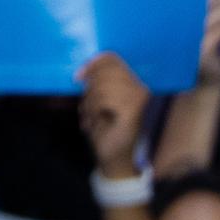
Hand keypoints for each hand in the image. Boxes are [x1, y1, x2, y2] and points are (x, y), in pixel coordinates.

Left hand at [77, 53, 150, 180]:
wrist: (116, 160)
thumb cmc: (108, 132)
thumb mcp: (101, 103)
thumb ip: (98, 84)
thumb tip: (84, 72)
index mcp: (136, 84)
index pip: (113, 59)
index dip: (92, 64)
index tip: (78, 77)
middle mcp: (142, 89)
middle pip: (106, 70)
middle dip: (91, 88)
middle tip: (89, 108)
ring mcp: (139, 100)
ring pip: (103, 85)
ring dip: (90, 102)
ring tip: (93, 117)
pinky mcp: (133, 112)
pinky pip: (105, 99)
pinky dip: (94, 110)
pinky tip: (96, 122)